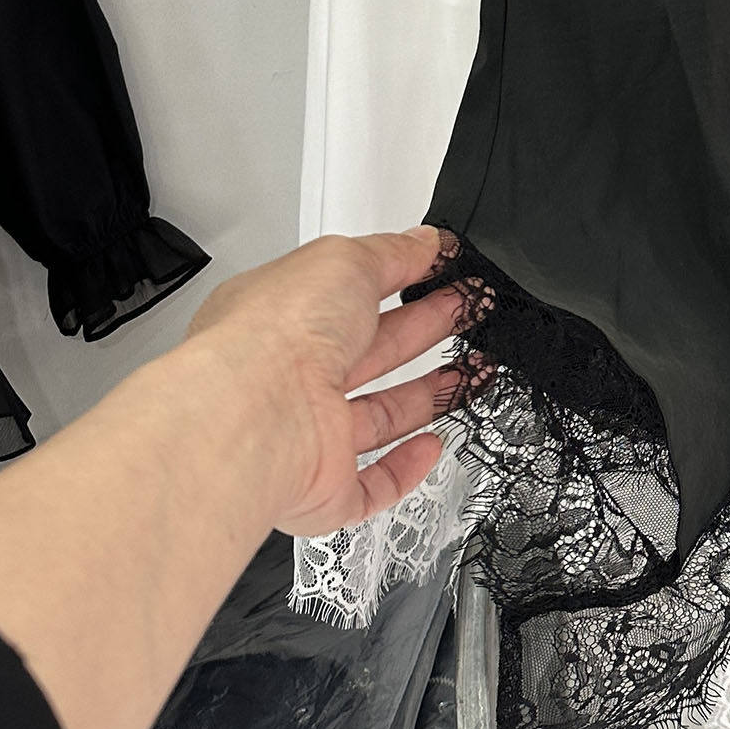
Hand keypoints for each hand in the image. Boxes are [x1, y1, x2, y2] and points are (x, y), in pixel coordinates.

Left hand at [182, 225, 466, 537]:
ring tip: (475, 370)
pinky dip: (404, 468)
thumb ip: (392, 252)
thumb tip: (424, 241)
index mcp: (283, 317)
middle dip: (424, 328)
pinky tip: (432, 446)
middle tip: (469, 310)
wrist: (254, 419)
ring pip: (376, 416)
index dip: (399, 280)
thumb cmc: (278, 336)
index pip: (349, 294)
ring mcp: (308, 434)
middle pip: (370, 352)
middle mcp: (291, 377)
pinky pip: (369, 483)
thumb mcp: (345, 262)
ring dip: (427, 395)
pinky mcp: (323, 487)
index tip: (442, 271)